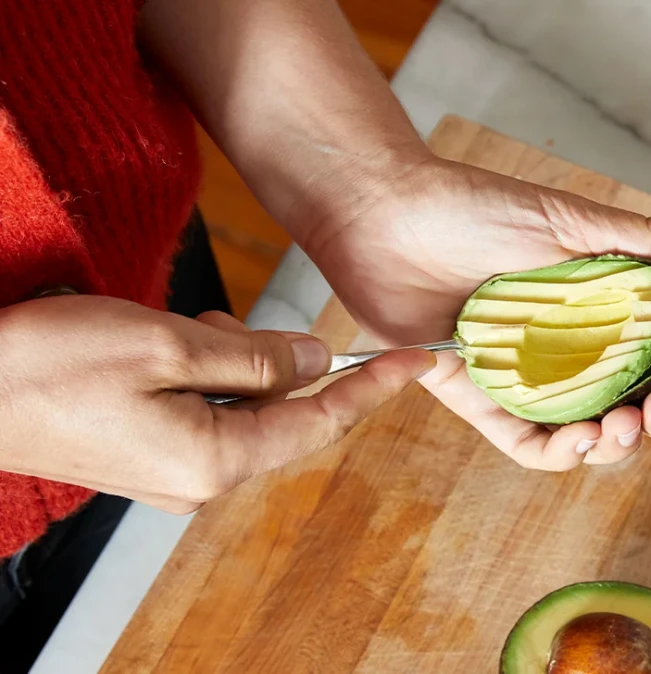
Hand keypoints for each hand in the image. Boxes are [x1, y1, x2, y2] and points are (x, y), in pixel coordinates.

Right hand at [0, 295, 433, 511]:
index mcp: (215, 460)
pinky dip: (207, 374)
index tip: (419, 359)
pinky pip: (206, 413)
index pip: (322, 423)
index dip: (374, 387)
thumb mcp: (168, 343)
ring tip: (188, 328)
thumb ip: (256, 358)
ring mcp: (171, 474)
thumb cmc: (48, 363)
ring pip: (242, 409)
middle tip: (227, 320)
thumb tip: (315, 362)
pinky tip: (172, 346)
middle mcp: (200, 480)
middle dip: (278, 362)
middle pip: (282, 416)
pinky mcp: (146, 457)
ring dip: (235, 362)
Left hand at [296, 156, 650, 471]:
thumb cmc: (476, 207)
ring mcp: (531, 378)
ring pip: (590, 432)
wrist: (384, 217)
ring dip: (618, 444)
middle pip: (636, 400)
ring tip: (623, 428)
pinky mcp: (484, 401)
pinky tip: (579, 442)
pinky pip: (529, 444)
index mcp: (603, 304)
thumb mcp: (573, 221)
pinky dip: (560, 455)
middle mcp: (573, 347)